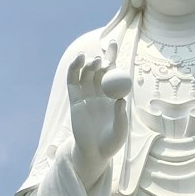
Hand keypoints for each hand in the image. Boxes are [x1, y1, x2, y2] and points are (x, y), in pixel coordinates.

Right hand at [67, 44, 129, 180]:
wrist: (95, 153)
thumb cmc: (111, 143)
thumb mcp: (120, 130)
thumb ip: (120, 116)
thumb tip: (121, 99)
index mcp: (113, 95)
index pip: (113, 72)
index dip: (112, 56)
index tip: (113, 42)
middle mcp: (100, 93)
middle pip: (100, 70)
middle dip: (102, 59)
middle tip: (105, 57)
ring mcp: (86, 96)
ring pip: (86, 74)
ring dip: (89, 64)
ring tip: (94, 61)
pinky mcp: (75, 101)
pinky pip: (73, 81)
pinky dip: (74, 69)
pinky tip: (79, 59)